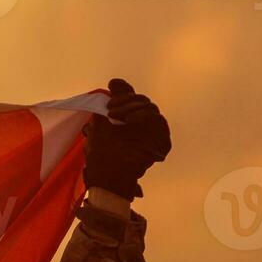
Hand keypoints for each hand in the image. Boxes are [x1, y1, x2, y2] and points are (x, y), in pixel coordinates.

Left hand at [83, 79, 171, 200]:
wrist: (109, 178)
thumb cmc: (102, 156)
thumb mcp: (100, 125)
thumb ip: (108, 104)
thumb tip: (114, 82)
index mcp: (128, 120)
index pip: (132, 98)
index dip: (123, 92)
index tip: (111, 90)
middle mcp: (142, 125)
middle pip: (141, 100)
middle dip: (125, 101)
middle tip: (111, 110)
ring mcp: (152, 132)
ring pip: (149, 107)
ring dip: (131, 108)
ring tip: (116, 117)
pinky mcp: (161, 141)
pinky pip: (156, 119)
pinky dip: (142, 116)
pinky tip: (129, 121)